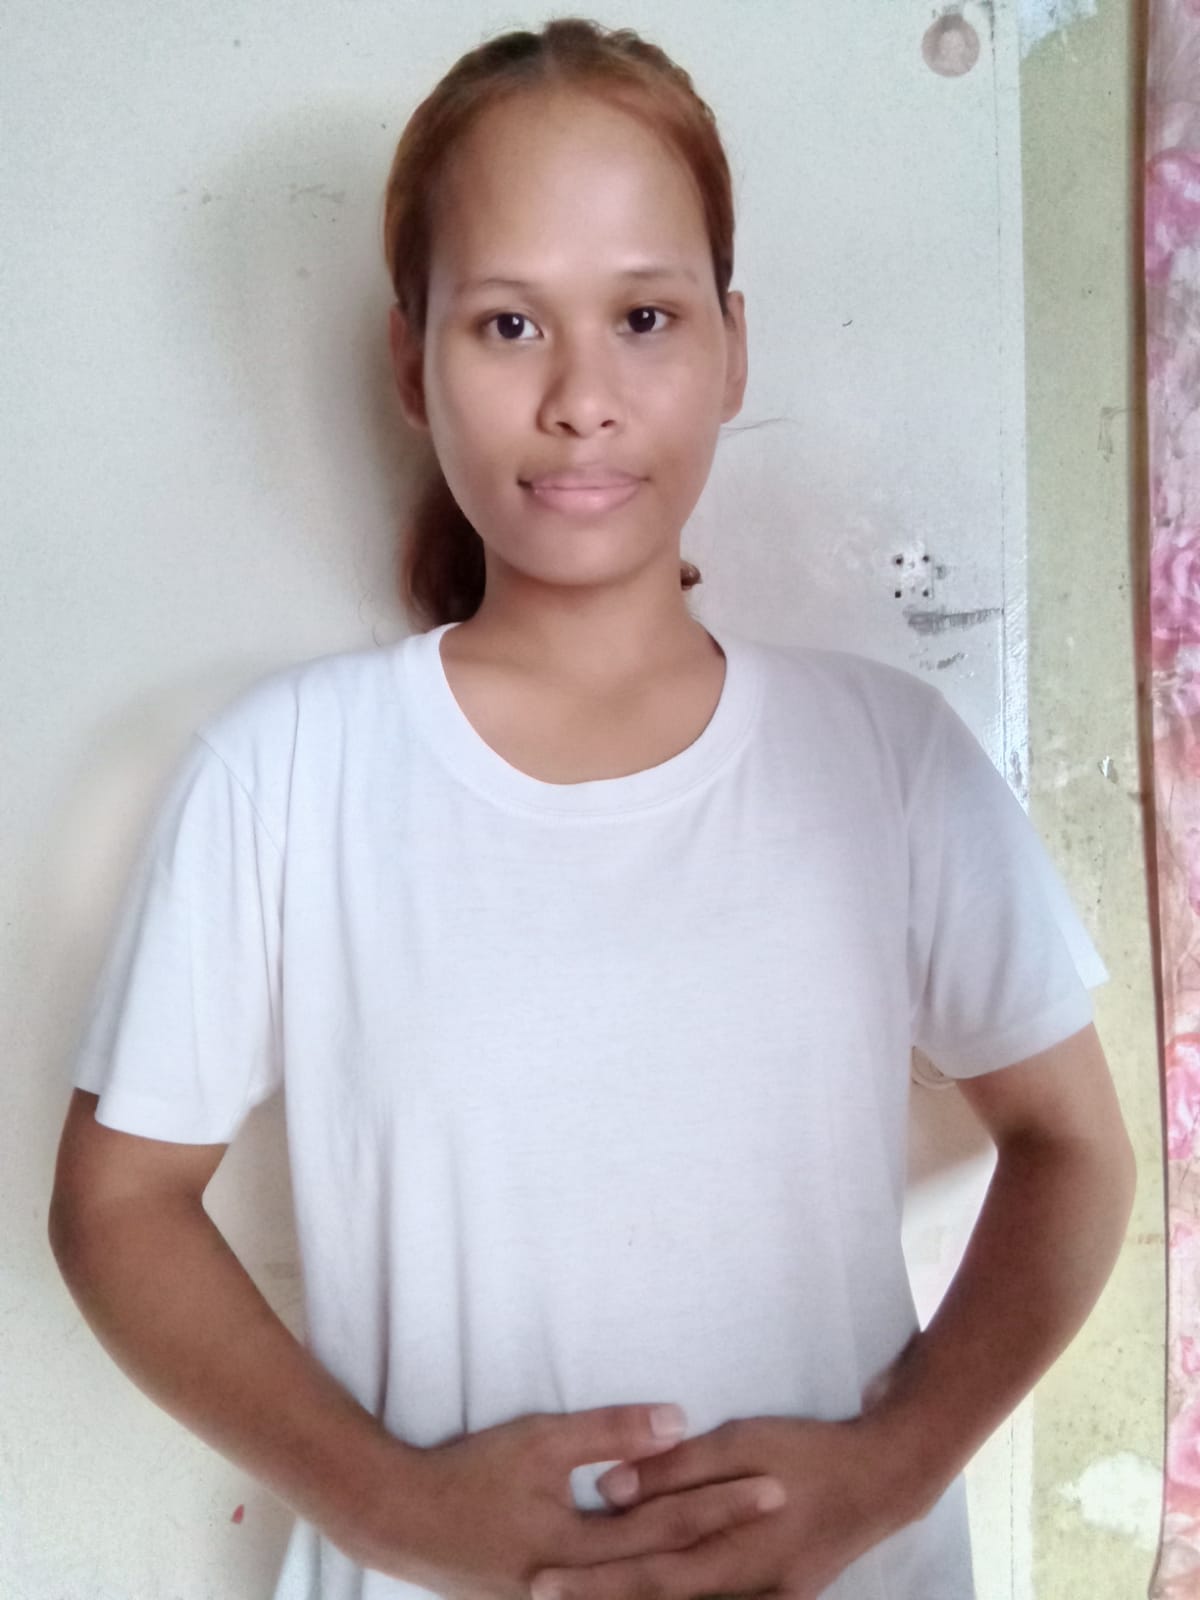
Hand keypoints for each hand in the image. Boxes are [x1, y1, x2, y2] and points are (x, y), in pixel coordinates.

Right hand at [347, 1403, 787, 1598]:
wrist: (403, 1523)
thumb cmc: (472, 1473)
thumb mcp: (540, 1440)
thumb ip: (608, 1433)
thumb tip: (677, 1421)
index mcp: (581, 1551)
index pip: (671, 1524)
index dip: (724, 1502)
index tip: (775, 1483)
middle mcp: (581, 1595)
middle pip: (675, 1574)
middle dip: (734, 1546)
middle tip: (786, 1518)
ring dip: (708, 1585)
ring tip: (765, 1567)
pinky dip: (665, 1597)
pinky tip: (694, 1588)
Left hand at [528, 1414, 918, 1599]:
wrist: (882, 1480)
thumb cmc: (805, 1450)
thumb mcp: (741, 1441)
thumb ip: (676, 1468)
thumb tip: (610, 1488)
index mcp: (733, 1544)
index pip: (647, 1568)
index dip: (592, 1578)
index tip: (541, 1580)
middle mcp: (747, 1586)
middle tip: (541, 1597)